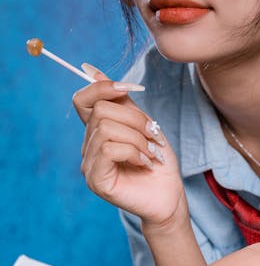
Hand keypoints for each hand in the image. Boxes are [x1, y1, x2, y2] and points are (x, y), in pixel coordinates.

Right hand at [72, 65, 185, 226]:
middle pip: (101, 111)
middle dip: (134, 118)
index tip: (127, 88)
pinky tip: (145, 162)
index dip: (102, 87)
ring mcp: (89, 164)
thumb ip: (122, 101)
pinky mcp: (96, 180)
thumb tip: (92, 70)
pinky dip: (132, 151)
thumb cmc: (158, 161)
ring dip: (137, 138)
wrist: (170, 195)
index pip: (82, 99)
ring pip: (106, 129)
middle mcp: (89, 146)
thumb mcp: (143, 124)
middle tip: (153, 136)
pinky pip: (107, 149)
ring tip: (152, 152)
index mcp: (98, 131)